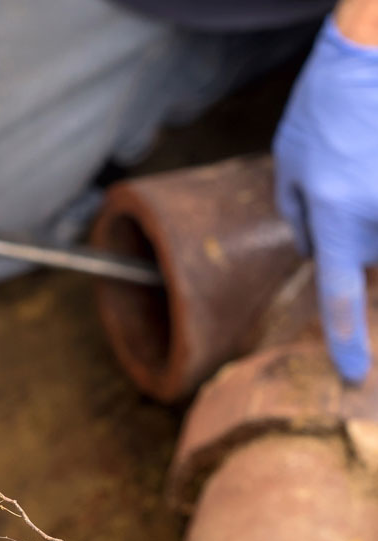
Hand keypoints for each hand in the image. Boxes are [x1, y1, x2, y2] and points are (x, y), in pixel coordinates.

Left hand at [273, 16, 377, 382]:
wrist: (376, 51)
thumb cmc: (325, 104)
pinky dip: (376, 206)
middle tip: (350, 184)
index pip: (338, 290)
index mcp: (333, 209)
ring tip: (362, 166)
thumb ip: (296, 214)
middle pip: (368, 257)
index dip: (345, 338)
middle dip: (355, 236)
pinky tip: (368, 170)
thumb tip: (313, 254)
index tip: (354, 373)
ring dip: (372, 216)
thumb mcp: (288, 159)